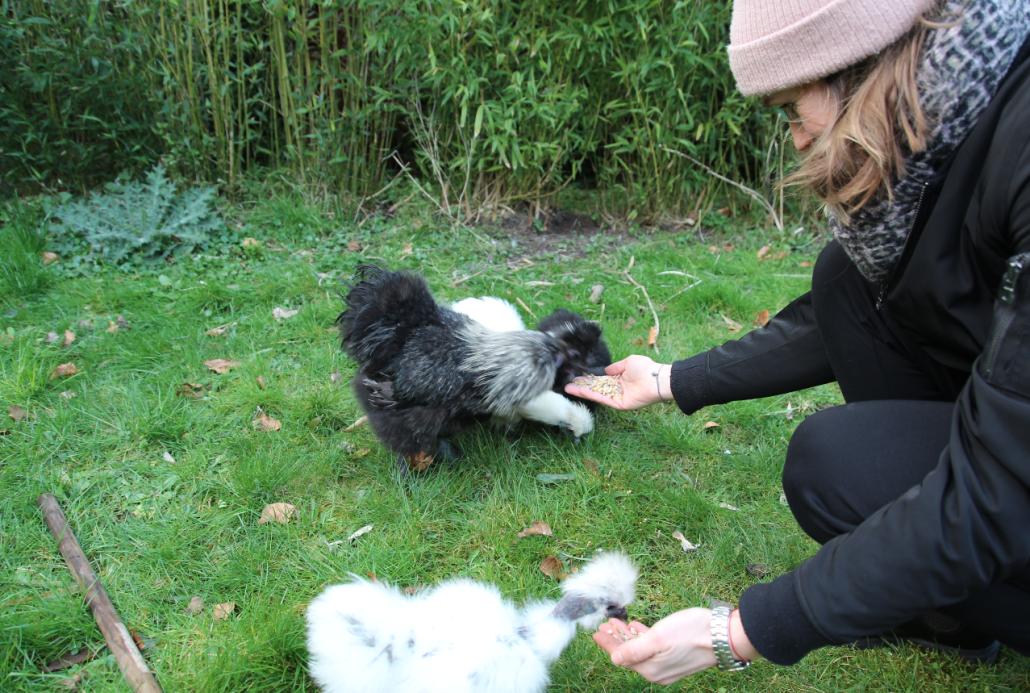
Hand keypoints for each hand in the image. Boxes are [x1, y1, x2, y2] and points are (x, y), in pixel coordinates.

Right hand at [564, 355, 671, 409]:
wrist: (656, 379)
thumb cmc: (646, 369)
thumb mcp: (628, 361)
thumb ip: (615, 366)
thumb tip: (605, 370)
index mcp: (618, 379)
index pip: (600, 380)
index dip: (588, 378)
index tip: (576, 376)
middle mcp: (615, 389)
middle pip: (595, 387)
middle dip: (581, 385)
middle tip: (567, 382)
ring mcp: (616, 397)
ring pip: (596, 394)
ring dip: (582, 391)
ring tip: (568, 387)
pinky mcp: (617, 404)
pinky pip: (602, 399)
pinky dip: (590, 395)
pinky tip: (579, 391)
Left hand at [592, 609, 717, 684]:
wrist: (724, 636)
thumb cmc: (692, 633)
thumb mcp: (658, 637)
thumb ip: (634, 649)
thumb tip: (614, 659)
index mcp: (651, 669)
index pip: (621, 657)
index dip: (608, 643)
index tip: (596, 631)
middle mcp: (658, 672)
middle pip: (629, 655)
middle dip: (616, 639)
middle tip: (605, 624)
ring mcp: (668, 666)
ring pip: (641, 651)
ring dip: (628, 636)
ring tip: (618, 623)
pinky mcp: (676, 658)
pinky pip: (652, 650)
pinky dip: (643, 638)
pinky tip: (638, 628)